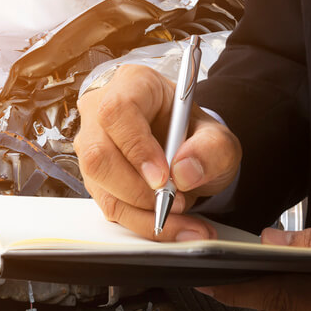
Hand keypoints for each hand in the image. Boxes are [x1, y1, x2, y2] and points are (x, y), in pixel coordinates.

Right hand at [74, 64, 241, 240]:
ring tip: (184, 220)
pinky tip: (173, 226)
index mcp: (132, 84)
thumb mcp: (218, 137)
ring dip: (143, 213)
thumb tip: (183, 172)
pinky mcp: (95, 177)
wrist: (187, 149)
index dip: (136, 148)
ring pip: (100, 186)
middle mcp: (101, 111)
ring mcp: (92, 145)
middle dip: (137, 190)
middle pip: (98, 154)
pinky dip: (142, 223)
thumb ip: (211, 149)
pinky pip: (109, 206)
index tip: (163, 177)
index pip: (117, 111)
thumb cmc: (194, 133)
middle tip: (175, 202)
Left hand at [197, 212, 310, 310]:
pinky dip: (296, 295)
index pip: (280, 295)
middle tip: (213, 263)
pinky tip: (288, 275)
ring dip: (270, 289)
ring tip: (241, 264)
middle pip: (283, 307)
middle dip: (246, 285)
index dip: (237, 284)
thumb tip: (276, 242)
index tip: (205, 274)